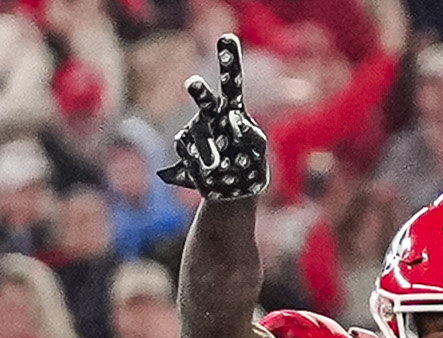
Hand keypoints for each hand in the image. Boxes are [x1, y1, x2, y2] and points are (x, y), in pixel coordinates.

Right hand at [160, 36, 269, 200]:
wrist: (229, 193)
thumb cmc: (248, 168)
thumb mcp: (257, 152)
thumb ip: (253, 134)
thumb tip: (235, 120)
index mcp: (233, 110)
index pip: (231, 82)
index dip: (228, 60)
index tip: (227, 38)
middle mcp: (212, 115)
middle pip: (205, 99)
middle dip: (199, 92)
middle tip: (193, 84)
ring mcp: (196, 130)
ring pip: (197, 135)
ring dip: (208, 151)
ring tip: (217, 167)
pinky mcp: (185, 146)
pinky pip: (187, 151)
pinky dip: (198, 163)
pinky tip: (208, 172)